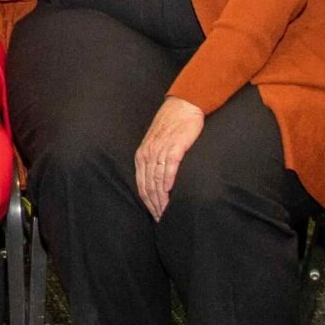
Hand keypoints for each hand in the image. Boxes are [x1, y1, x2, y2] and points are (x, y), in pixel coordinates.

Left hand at [134, 97, 206, 219]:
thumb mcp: (157, 144)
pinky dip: (169, 182)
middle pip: (148, 186)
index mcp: (142, 155)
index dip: (148, 203)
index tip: (155, 216)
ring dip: (162, 199)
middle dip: (155, 205)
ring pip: (158, 180)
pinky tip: (172, 192)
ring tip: (168, 212)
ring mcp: (160, 150)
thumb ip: (155, 161)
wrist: (183, 105)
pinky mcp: (175, 146)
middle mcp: (148, 154)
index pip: (141, 185)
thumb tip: (158, 182)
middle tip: (162, 219)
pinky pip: (169, 168)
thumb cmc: (172, 125)